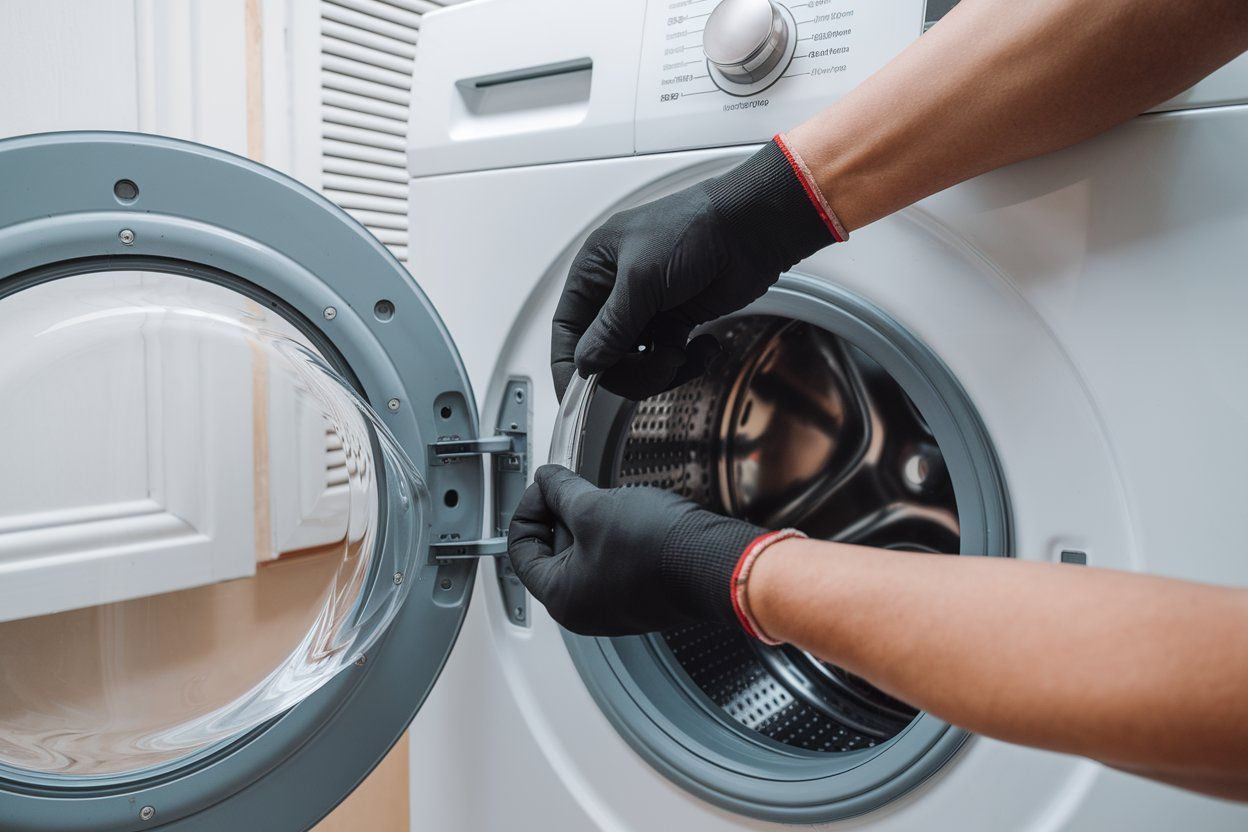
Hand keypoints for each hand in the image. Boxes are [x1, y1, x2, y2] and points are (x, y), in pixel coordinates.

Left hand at [506, 465, 765, 635]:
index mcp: (561, 597)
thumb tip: (546, 479)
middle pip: (551, 551)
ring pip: (584, 555)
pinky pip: (612, 561)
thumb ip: (561, 491)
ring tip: (607, 501)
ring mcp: (614, 605)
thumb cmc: (657, 549)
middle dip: (561, 514)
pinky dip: (613, 536)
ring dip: (589, 523)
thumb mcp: (594, 507)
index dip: (529, 508)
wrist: (716, 565)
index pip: (520, 549)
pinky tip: (630, 517)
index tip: (546, 485)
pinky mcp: (640, 595)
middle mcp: (584, 610)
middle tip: (576, 488)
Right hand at [549, 137, 839, 401]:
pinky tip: (703, 346)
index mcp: (594, 271)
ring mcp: (648, 309)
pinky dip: (686, 362)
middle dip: (630, 370)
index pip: (568, 329)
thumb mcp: (641, 279)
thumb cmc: (694, 228)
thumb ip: (612, 327)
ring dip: (660, 368)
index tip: (579, 395)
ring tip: (681, 353)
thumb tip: (587, 363)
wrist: (751, 228)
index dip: (571, 365)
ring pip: (637, 363)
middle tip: (658, 366)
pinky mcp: (678, 321)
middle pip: (603, 355)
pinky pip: (667, 359)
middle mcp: (616, 292)